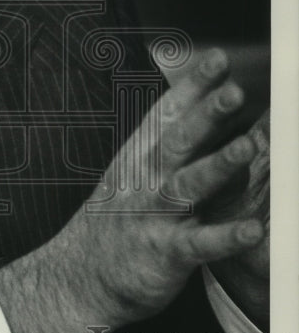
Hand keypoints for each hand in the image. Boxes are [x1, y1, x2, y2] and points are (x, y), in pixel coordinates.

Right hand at [0, 48, 265, 332]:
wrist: (78, 275)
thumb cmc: (117, 218)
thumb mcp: (135, 170)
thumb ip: (173, 140)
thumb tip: (213, 103)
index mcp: (142, 155)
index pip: (168, 112)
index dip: (192, 85)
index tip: (217, 57)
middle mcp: (147, 179)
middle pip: (179, 140)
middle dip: (207, 114)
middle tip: (234, 91)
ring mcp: (154, 215)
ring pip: (187, 185)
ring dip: (218, 165)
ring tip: (247, 147)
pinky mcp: (164, 253)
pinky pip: (199, 244)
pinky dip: (226, 236)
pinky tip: (253, 229)